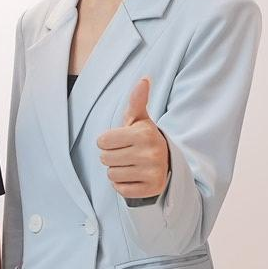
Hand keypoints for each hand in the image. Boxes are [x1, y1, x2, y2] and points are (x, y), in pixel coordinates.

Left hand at [96, 78, 168, 199]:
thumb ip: (137, 100)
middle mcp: (151, 153)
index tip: (119, 140)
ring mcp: (153, 172)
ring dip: (117, 171)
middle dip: (111, 156)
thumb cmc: (143, 137)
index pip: (103, 141)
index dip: (107, 141)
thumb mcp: (139, 118)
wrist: (164, 160)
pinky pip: (121, 190)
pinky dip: (123, 185)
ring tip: (130, 164)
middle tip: (125, 153)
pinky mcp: (152, 189)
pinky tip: (134, 176)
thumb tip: (144, 79)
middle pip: (105, 159)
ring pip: (112, 175)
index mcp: (144, 133)